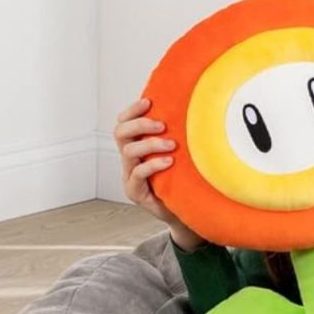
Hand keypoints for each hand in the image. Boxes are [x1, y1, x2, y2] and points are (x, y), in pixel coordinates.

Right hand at [115, 97, 203, 249]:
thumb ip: (176, 135)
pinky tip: (169, 162)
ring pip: (128, 151)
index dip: (132, 111)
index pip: (124, 123)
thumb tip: (193, 108)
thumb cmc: (182, 180)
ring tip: (172, 145)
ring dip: (151, 144)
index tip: (149, 101)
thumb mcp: (179, 154)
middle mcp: (129, 160)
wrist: (184, 212)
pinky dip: (153, 164)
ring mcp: (129, 176)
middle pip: (120, 133)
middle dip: (140, 124)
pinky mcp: (135, 192)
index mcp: (136, 147)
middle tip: (162, 125)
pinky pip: (137, 174)